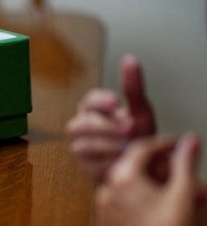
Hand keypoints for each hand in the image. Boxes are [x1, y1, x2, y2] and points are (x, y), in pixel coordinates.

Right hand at [66, 54, 155, 181]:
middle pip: (80, 124)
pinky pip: (89, 164)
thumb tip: (130, 59)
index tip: (116, 103)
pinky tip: (121, 160)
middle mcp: (83, 128)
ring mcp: (81, 148)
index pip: (88, 101)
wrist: (145, 166)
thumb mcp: (140, 111)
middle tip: (129, 129)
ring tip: (127, 147)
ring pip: (82, 145)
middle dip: (105, 127)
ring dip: (107, 145)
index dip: (99, 101)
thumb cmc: (139, 137)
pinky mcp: (84, 166)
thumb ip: (133, 87)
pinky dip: (107, 162)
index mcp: (94, 111)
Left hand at [97, 134, 206, 225]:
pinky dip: (126, 208)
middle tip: (166, 164)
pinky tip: (144, 212)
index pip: (139, 150)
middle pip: (126, 169)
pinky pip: (113, 213)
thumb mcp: (183, 191)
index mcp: (123, 178)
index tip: (174, 145)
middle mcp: (106, 193)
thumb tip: (190, 140)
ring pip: (117, 191)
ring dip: (134, 186)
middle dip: (146, 164)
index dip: (160, 144)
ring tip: (156, 189)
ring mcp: (102, 214)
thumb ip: (185, 161)